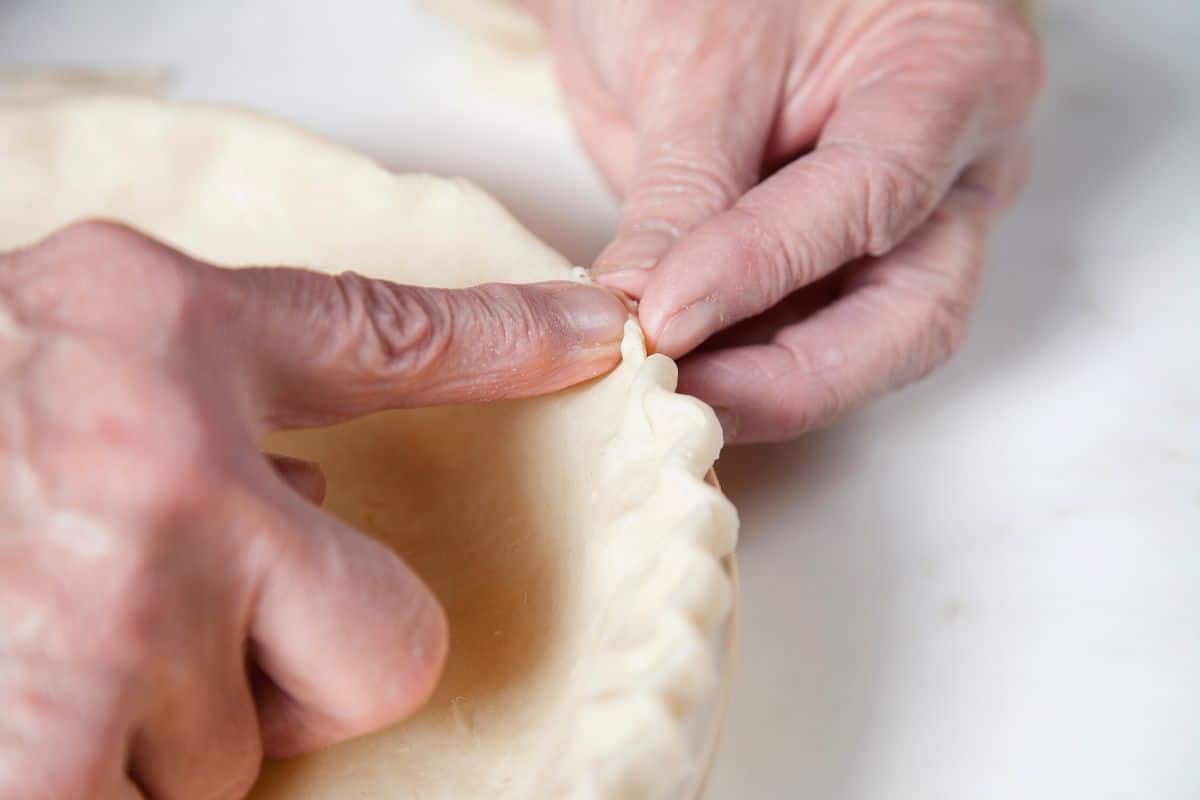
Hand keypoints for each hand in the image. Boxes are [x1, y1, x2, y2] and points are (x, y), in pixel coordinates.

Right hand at [0, 221, 626, 798]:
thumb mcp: (72, 333)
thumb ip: (220, 381)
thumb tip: (322, 486)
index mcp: (164, 336)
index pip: (395, 337)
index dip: (510, 345)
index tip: (597, 340)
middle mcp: (168, 470)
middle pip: (386, 649)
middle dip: (305, 668)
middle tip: (186, 632)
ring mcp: (115, 619)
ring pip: (245, 750)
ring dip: (172, 727)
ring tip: (58, 652)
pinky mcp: (42, 756)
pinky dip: (105, 785)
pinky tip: (32, 711)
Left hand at [539, 0, 1041, 440]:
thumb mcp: (695, 59)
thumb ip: (682, 189)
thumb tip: (643, 311)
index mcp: (951, 74)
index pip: (874, 195)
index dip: (764, 267)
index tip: (663, 315)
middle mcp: (954, 166)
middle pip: (911, 315)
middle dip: (795, 377)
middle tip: (684, 398)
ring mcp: (905, 226)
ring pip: (864, 348)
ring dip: (762, 385)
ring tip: (666, 396)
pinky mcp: (843, 266)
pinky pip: (806, 339)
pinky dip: (743, 367)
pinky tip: (679, 378)